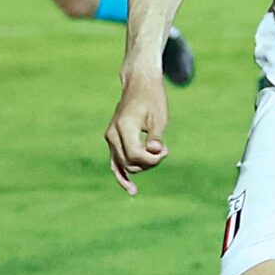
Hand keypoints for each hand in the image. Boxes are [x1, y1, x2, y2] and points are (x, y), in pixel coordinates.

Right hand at [104, 75, 169, 193]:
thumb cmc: (153, 99)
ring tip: (157, 157)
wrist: (139, 85)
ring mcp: (110, 138)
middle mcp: (112, 135)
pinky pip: (115, 162)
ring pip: (123, 165)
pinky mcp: (112, 141)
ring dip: (142, 167)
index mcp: (124, 127)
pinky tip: (131, 189)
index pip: (135, 155)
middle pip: (129, 163)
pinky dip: (122, 175)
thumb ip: (156, 136)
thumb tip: (154, 151)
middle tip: (164, 151)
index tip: (165, 151)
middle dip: (149, 164)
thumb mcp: (159, 116)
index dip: (152, 160)